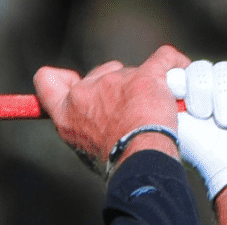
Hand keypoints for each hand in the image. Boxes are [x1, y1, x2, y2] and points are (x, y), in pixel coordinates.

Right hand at [35, 45, 189, 174]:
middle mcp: (85, 93)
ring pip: (131, 71)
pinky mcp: (144, 76)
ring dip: (143, 84)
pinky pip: (163, 58)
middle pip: (99, 73)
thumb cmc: (115, 162)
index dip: (59, 78)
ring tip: (155, 108)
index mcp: (66, 113)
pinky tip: (180, 70)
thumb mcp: (86, 148)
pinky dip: (173, 63)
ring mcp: (114, 81)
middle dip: (115, 84)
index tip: (72, 82)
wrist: (139, 161)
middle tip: (130, 109)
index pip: (46, 81)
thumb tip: (95, 124)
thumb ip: (85, 127)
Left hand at [168, 60, 226, 198]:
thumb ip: (163, 101)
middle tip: (202, 115)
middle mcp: (208, 92)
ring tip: (225, 122)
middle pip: (200, 68)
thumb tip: (159, 79)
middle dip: (201, 90)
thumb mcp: (174, 126)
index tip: (179, 93)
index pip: (181, 71)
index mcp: (186, 98)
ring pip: (223, 69)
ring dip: (222, 96)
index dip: (182, 79)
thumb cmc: (202, 153)